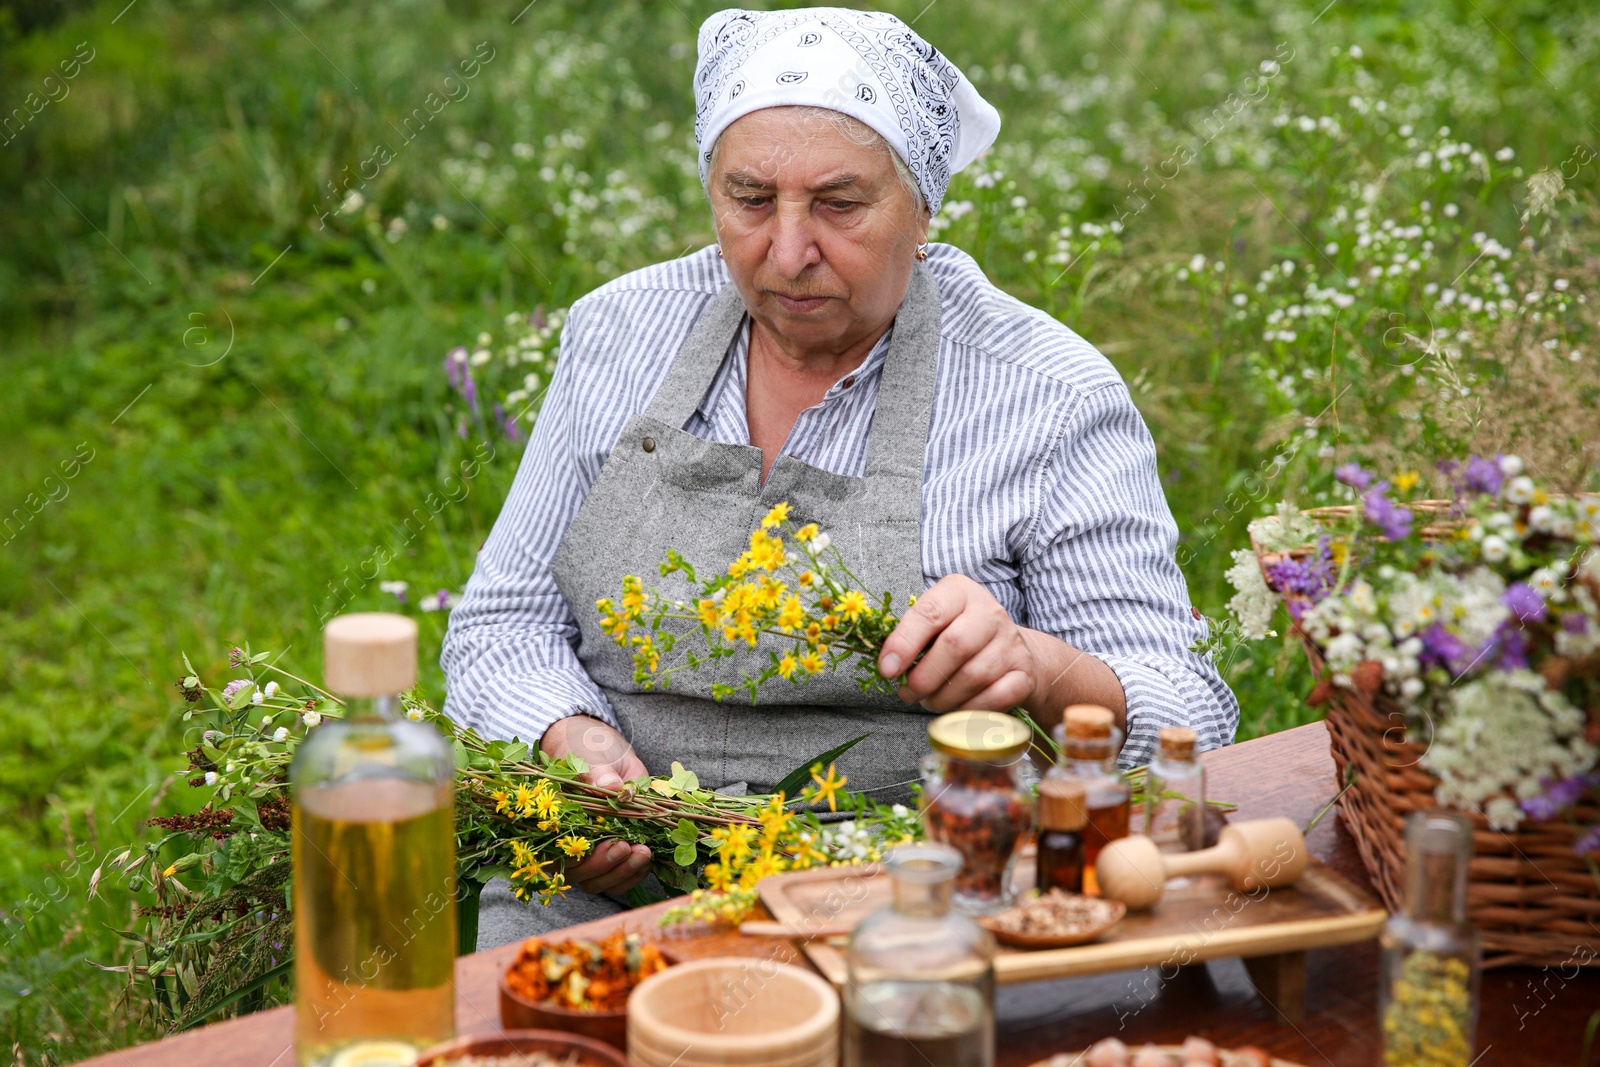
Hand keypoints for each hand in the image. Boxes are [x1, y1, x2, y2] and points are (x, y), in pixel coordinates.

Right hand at [539, 714, 651, 893]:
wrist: (600, 747)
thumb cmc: (586, 750)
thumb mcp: (591, 757)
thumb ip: (598, 774)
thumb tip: (614, 787)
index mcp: (552, 822)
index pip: (560, 855)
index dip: (584, 858)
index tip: (611, 845)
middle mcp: (567, 844)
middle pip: (582, 875)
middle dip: (608, 867)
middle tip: (631, 849)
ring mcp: (589, 853)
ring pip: (600, 882)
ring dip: (623, 873)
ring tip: (644, 853)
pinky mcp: (611, 853)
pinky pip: (618, 879)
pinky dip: (633, 874)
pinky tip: (647, 859)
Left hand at [876, 575, 1040, 712]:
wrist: (1011, 650)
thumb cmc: (959, 636)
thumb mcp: (935, 624)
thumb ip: (911, 638)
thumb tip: (889, 665)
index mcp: (960, 592)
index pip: (929, 613)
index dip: (904, 643)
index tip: (887, 670)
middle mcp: (990, 612)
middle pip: (954, 646)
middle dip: (924, 677)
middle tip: (908, 693)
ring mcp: (1011, 643)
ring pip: (974, 676)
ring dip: (944, 698)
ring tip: (930, 701)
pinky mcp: (1024, 673)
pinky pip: (995, 697)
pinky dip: (970, 710)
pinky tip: (956, 710)